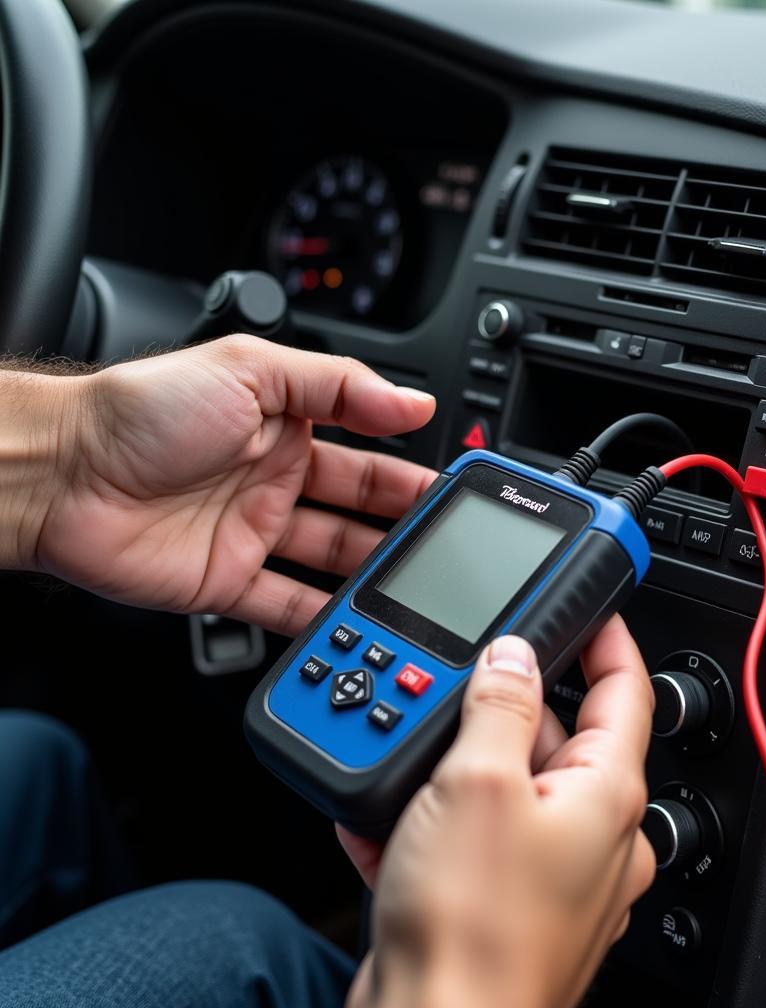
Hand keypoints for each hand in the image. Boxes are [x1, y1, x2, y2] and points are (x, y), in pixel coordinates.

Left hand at [23, 336, 436, 632]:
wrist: (61, 475)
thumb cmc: (141, 411)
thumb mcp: (250, 371)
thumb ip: (338, 386)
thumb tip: (412, 403)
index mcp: (286, 429)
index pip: (369, 454)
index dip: (411, 474)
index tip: (451, 492)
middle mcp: (274, 482)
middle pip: (359, 514)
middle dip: (405, 529)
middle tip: (448, 548)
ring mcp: (253, 534)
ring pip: (332, 562)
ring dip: (373, 575)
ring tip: (416, 590)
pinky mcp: (227, 582)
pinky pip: (287, 607)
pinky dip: (322, 620)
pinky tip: (356, 625)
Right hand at [339, 617, 655, 1007]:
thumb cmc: (472, 931)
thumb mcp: (477, 782)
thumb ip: (498, 704)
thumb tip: (512, 657)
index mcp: (607, 796)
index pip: (626, 690)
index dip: (607, 639)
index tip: (588, 606)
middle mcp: (592, 836)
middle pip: (557, 737)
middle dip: (502, 706)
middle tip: (457, 680)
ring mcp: (550, 874)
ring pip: (506, 788)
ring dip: (453, 767)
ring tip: (404, 755)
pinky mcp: (505, 904)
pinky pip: (473, 839)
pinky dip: (433, 821)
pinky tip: (386, 819)